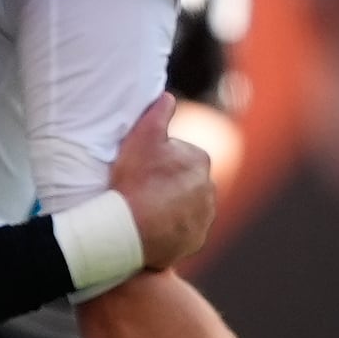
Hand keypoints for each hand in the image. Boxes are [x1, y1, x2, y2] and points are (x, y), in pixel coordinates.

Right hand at [106, 97, 214, 272]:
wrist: (129, 229)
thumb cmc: (135, 181)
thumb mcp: (142, 137)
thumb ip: (158, 112)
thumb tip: (168, 96)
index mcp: (200, 161)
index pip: (179, 156)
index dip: (157, 160)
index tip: (141, 168)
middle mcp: (209, 190)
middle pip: (184, 183)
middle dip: (168, 184)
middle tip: (141, 189)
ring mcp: (204, 217)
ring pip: (187, 208)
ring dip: (172, 208)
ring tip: (145, 211)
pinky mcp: (196, 240)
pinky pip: (184, 232)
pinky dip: (171, 230)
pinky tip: (152, 229)